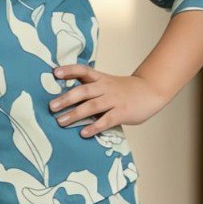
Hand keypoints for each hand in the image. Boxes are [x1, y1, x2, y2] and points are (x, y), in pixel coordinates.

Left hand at [49, 64, 169, 134]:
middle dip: (66, 98)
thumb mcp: (107, 83)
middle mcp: (105, 88)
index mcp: (100, 79)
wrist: (151, 90)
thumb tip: (66, 98)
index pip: (83, 70)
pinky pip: (106, 120)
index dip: (69, 70)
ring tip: (61, 122)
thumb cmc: (124, 90)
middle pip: (84, 90)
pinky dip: (94, 126)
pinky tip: (84, 133)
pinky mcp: (122, 112)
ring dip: (75, 114)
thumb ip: (91, 89)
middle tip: (51, 107)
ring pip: (92, 106)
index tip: (55, 73)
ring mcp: (114, 100)